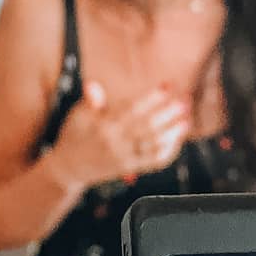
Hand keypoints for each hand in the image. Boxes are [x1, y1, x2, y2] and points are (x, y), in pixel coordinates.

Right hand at [48, 81, 190, 189]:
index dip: (152, 97)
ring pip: (153, 145)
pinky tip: (178, 141)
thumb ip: (90, 101)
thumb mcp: (77, 116)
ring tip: (187, 120)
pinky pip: (153, 162)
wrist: (68, 169)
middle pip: (148, 127)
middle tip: (185, 101)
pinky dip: (168, 152)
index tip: (167, 86)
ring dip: (173, 133)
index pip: (133, 109)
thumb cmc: (74, 136)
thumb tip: (92, 85)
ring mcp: (124, 158)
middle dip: (169, 113)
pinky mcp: (129, 169)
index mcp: (104, 127)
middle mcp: (116, 143)